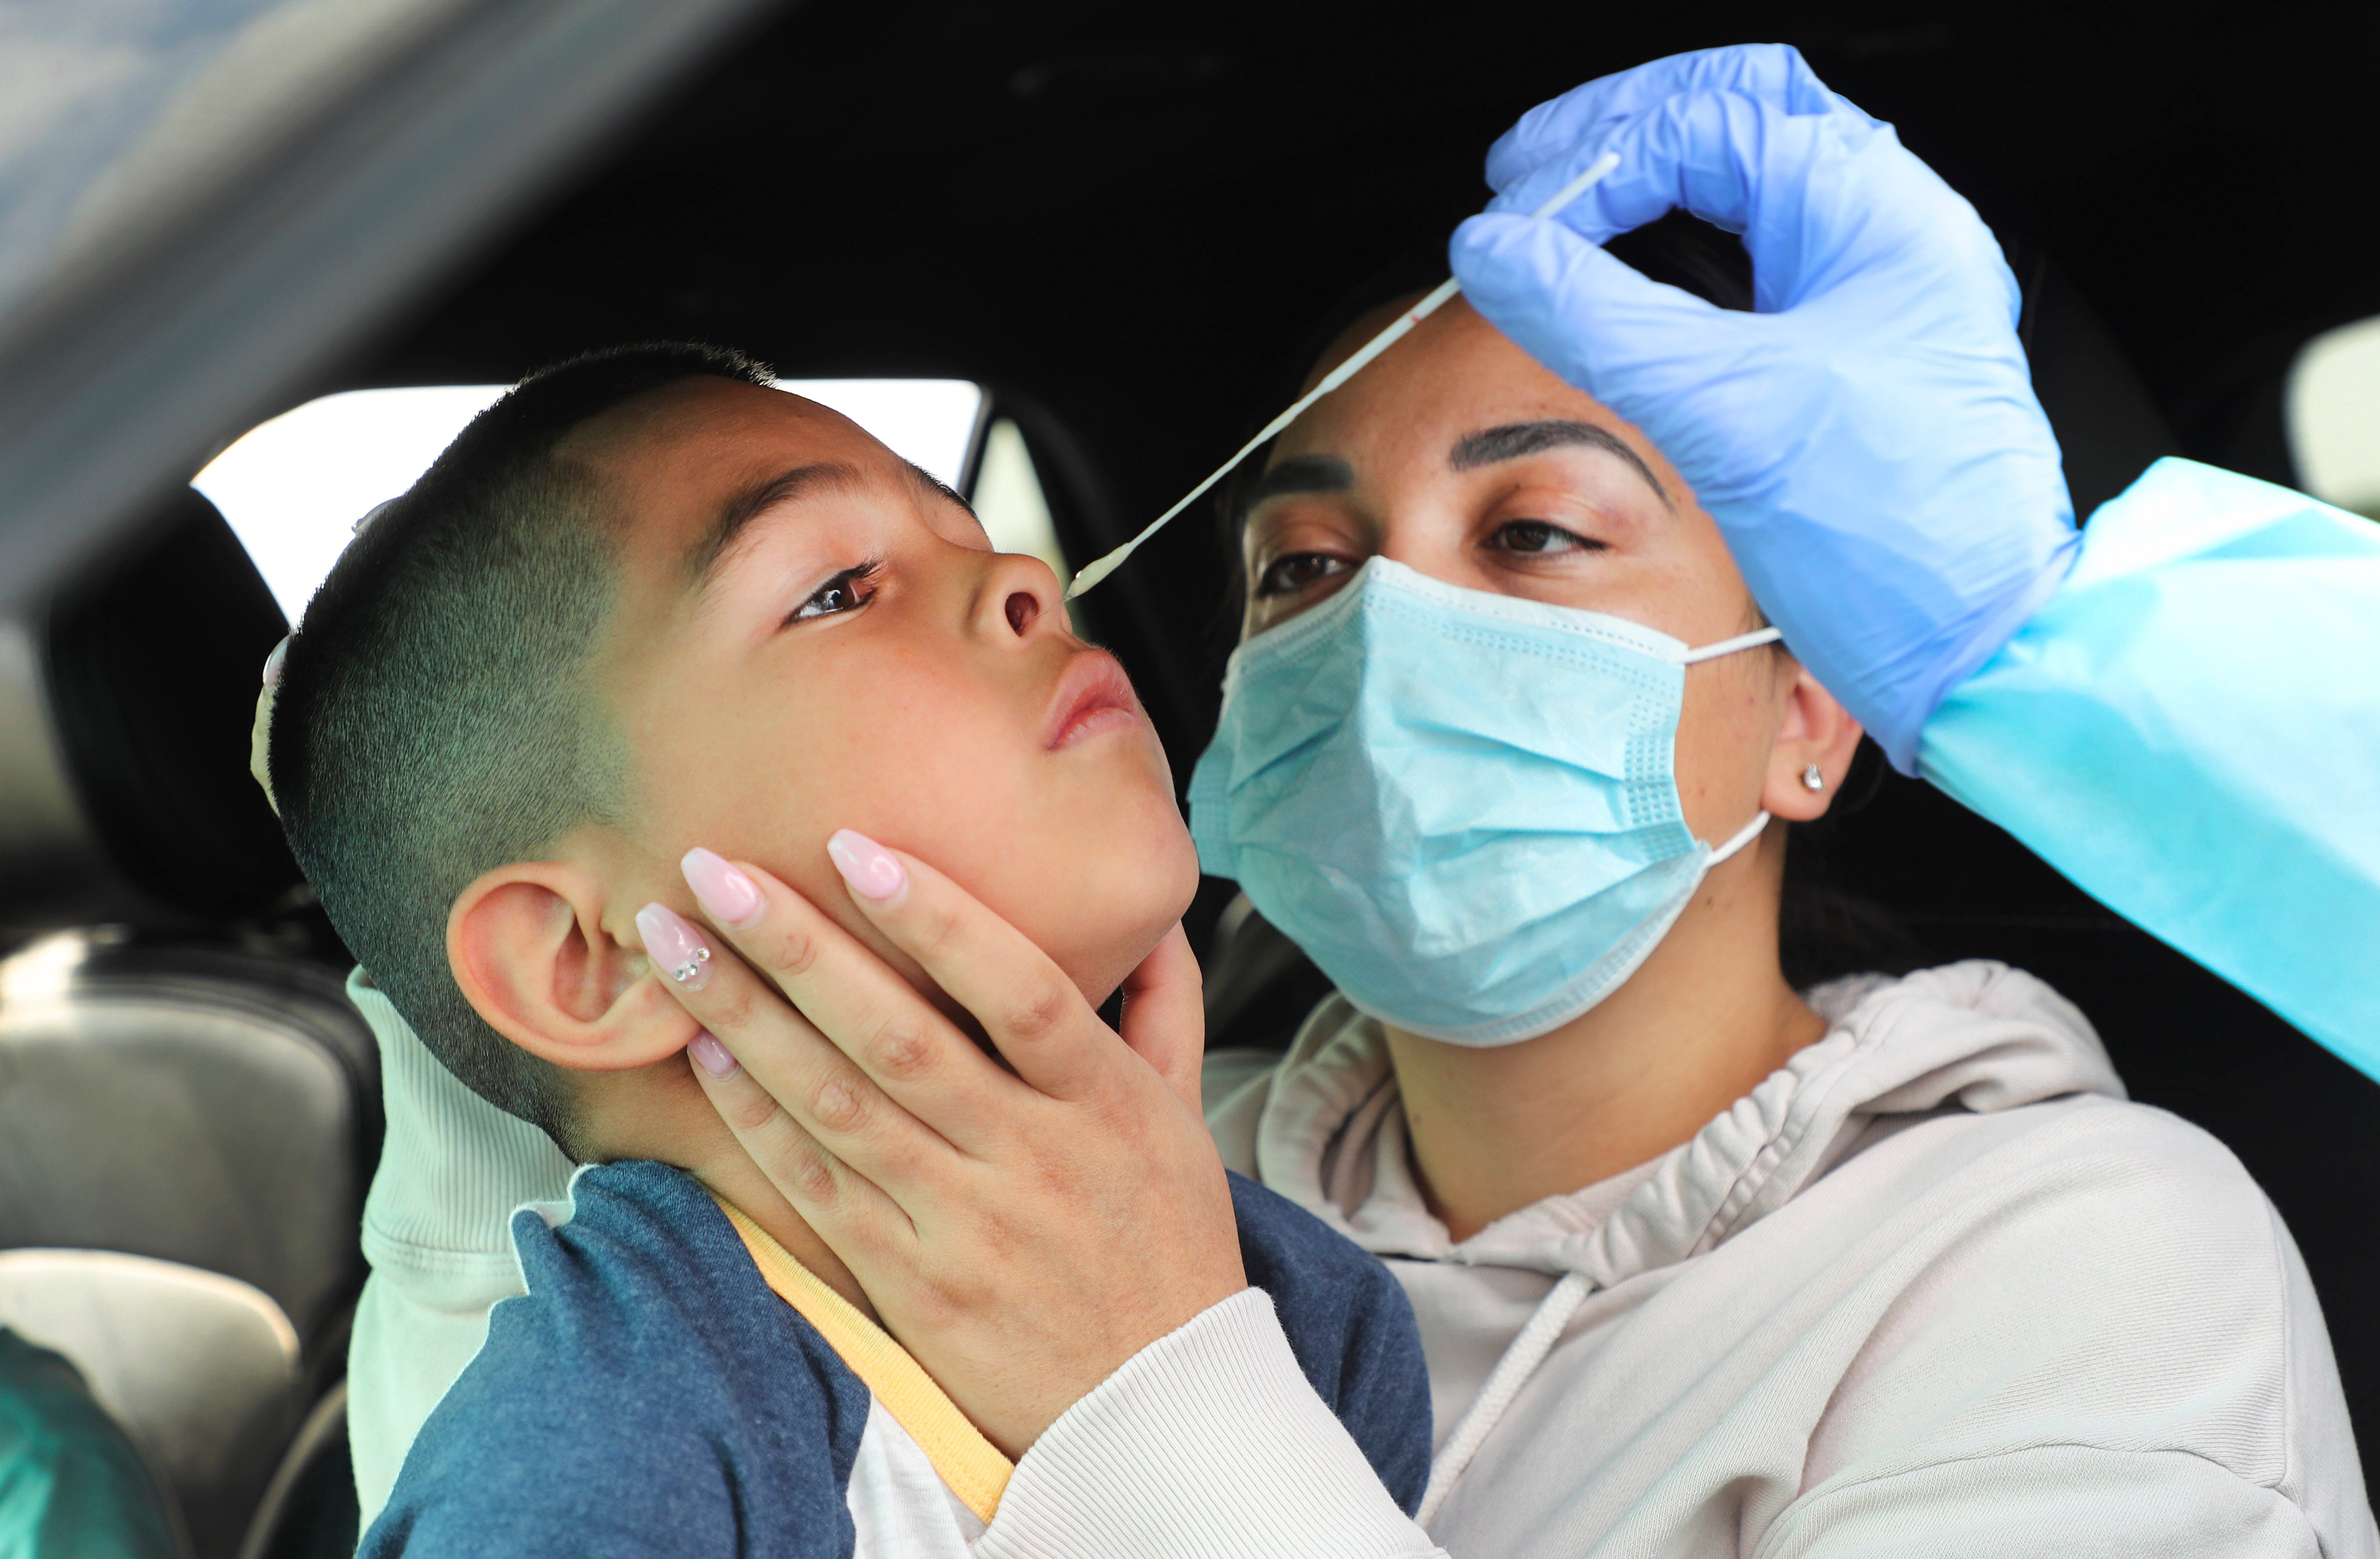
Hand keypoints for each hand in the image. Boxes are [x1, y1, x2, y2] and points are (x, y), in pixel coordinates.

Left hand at [644, 834, 1244, 1457]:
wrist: (1157, 1409)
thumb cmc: (1168, 1240)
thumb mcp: (1187, 1116)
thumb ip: (1165, 1005)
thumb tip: (1152, 912)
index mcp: (1104, 1101)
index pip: (1021, 989)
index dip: (939, 917)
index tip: (855, 847)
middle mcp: (1032, 1156)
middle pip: (901, 1036)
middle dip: (797, 945)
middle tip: (713, 866)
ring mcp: (965, 1225)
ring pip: (840, 1104)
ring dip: (746, 1017)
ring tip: (674, 942)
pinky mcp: (913, 1286)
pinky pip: (819, 1188)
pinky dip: (758, 1119)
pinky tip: (705, 1056)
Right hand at [1449, 43, 2079, 772]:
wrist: (1975, 650)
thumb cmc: (1893, 539)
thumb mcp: (1723, 411)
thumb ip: (1594, 317)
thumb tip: (1493, 247)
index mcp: (1877, 216)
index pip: (1710, 119)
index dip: (1597, 150)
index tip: (1516, 211)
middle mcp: (1887, 232)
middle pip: (1739, 114)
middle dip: (1625, 130)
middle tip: (1530, 176)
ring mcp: (1876, 288)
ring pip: (1751, 177)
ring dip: (1654, 181)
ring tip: (1565, 218)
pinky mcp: (1856, 349)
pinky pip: (1760, 256)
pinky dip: (1682, 249)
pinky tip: (1629, 283)